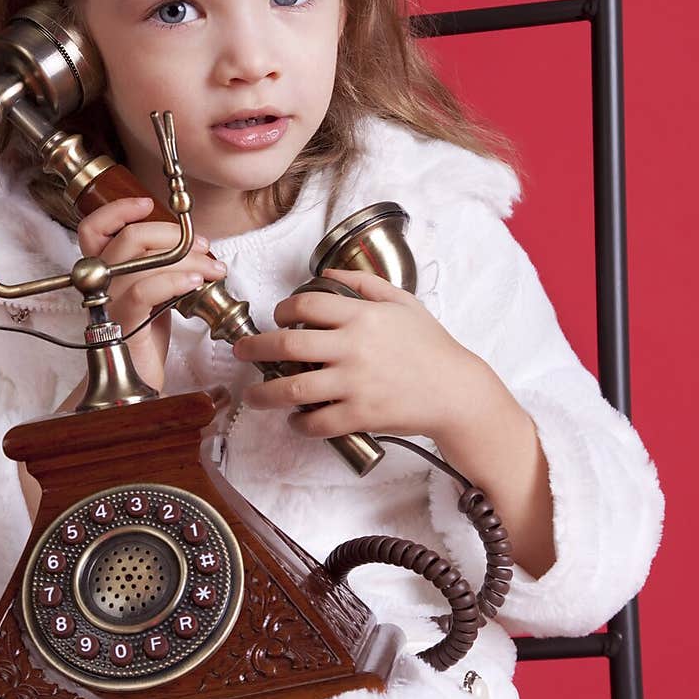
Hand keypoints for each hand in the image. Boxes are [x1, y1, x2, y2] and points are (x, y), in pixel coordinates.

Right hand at [76, 197, 226, 391]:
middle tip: (205, 246)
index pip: (94, 228)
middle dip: (174, 234)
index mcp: (105, 272)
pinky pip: (144, 291)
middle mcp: (100, 284)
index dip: (118, 210)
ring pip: (141, 260)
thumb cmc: (145, 338)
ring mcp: (108, 304)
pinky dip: (174, 280)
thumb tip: (191, 244)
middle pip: (128, 237)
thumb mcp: (154, 293)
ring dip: (186, 258)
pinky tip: (197, 284)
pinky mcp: (122, 324)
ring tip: (213, 270)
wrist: (136, 383)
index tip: (149, 203)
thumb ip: (160, 266)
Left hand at [232, 267, 480, 439]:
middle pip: (287, 344)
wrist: (456, 391)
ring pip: (293, 388)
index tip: (275, 317)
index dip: (282, 309)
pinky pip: (318, 423)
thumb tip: (329, 274)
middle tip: (242, 353)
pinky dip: (300, 424)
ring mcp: (354, 384)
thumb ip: (364, 284)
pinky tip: (295, 421)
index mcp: (361, 316)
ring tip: (254, 396)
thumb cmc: (431, 346)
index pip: (306, 305)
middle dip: (255, 348)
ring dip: (265, 394)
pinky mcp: (360, 415)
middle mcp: (352, 348)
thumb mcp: (403, 302)